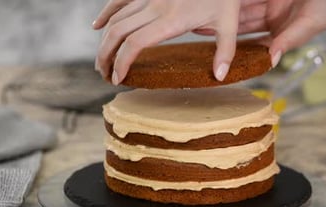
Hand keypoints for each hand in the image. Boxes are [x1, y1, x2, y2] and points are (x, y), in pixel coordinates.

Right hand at [93, 0, 240, 84]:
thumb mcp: (229, 23)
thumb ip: (225, 51)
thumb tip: (219, 77)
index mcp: (172, 20)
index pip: (136, 43)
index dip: (122, 62)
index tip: (118, 79)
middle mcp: (155, 7)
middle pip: (119, 32)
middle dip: (106, 55)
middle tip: (104, 75)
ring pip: (116, 18)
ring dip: (104, 40)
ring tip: (101, 61)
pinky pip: (120, 0)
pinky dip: (106, 13)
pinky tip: (97, 26)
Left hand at [196, 0, 325, 67]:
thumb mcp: (306, 26)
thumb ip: (287, 41)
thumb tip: (271, 61)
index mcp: (279, 33)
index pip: (251, 42)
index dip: (234, 46)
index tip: (214, 48)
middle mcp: (273, 20)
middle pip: (243, 24)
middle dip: (224, 27)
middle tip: (202, 27)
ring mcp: (273, 5)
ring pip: (245, 8)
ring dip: (228, 10)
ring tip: (209, 10)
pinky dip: (241, 0)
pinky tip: (227, 1)